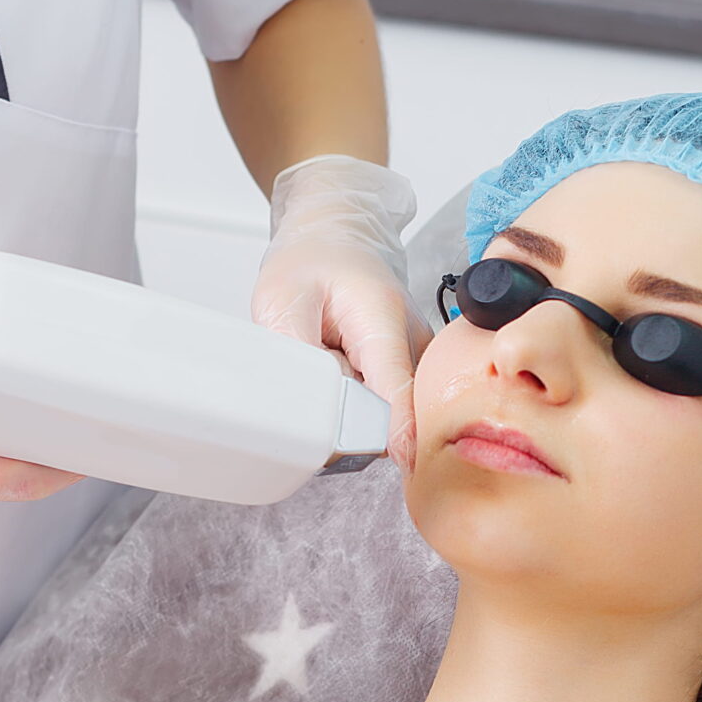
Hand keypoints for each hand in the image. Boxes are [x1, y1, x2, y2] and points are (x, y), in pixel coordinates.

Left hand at [252, 155, 431, 471]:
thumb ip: (299, 359)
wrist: (336, 235)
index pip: (399, 396)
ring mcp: (419, 358)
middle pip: (399, 414)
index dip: (394, 439)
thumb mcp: (282, 302)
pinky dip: (363, 405)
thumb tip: (313, 414)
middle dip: (356, 425)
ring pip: (394, 413)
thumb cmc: (310, 263)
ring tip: (332, 373)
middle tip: (320, 389)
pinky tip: (345, 379)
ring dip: (358, 414)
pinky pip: (391, 405)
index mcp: (384, 321)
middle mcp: (414, 342)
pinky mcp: (414, 369)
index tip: (389, 466)